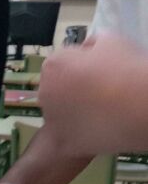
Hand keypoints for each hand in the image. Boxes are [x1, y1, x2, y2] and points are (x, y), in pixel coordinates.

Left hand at [38, 35, 147, 156]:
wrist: (137, 105)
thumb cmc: (125, 68)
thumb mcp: (109, 40)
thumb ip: (90, 45)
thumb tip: (85, 52)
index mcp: (53, 65)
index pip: (59, 65)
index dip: (77, 67)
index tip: (95, 72)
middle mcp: (45, 93)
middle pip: (55, 91)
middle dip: (69, 91)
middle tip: (96, 93)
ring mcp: (51, 121)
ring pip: (59, 115)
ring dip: (72, 114)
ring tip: (98, 112)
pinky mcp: (62, 143)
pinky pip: (67, 137)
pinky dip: (78, 135)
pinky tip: (95, 130)